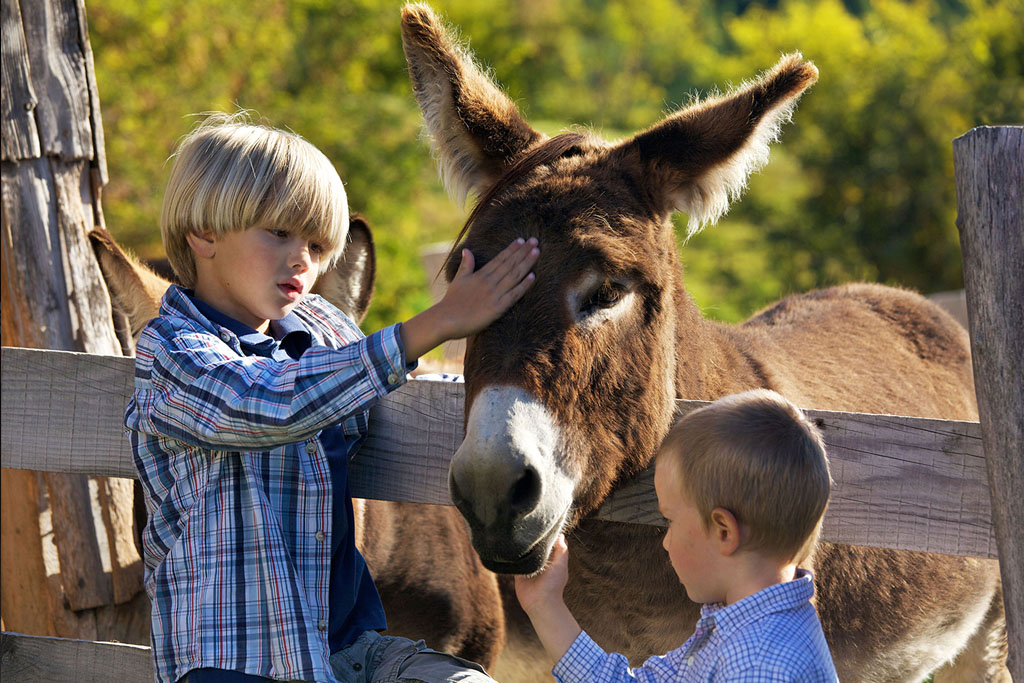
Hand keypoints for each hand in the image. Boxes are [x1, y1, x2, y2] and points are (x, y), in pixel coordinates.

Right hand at [440, 237, 538, 337]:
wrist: (446, 320)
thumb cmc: (451, 302)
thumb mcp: (459, 279)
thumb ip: (466, 265)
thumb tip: (467, 250)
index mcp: (480, 275)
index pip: (500, 258)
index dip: (512, 249)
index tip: (522, 240)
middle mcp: (489, 282)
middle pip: (510, 264)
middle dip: (523, 252)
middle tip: (535, 240)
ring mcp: (494, 294)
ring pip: (514, 275)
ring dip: (526, 263)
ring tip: (537, 252)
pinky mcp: (497, 308)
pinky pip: (514, 295)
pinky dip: (524, 285)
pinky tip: (533, 276)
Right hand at [514, 535, 580, 662]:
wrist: (540, 602)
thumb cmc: (553, 584)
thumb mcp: (561, 565)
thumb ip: (562, 550)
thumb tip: (560, 534)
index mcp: (551, 560)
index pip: (548, 544)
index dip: (546, 536)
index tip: (541, 524)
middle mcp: (540, 562)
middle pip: (535, 548)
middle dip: (531, 540)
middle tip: (525, 527)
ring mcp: (528, 567)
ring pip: (523, 554)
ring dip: (521, 548)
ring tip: (516, 535)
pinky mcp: (518, 573)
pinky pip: (514, 563)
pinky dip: (512, 557)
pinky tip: (508, 548)